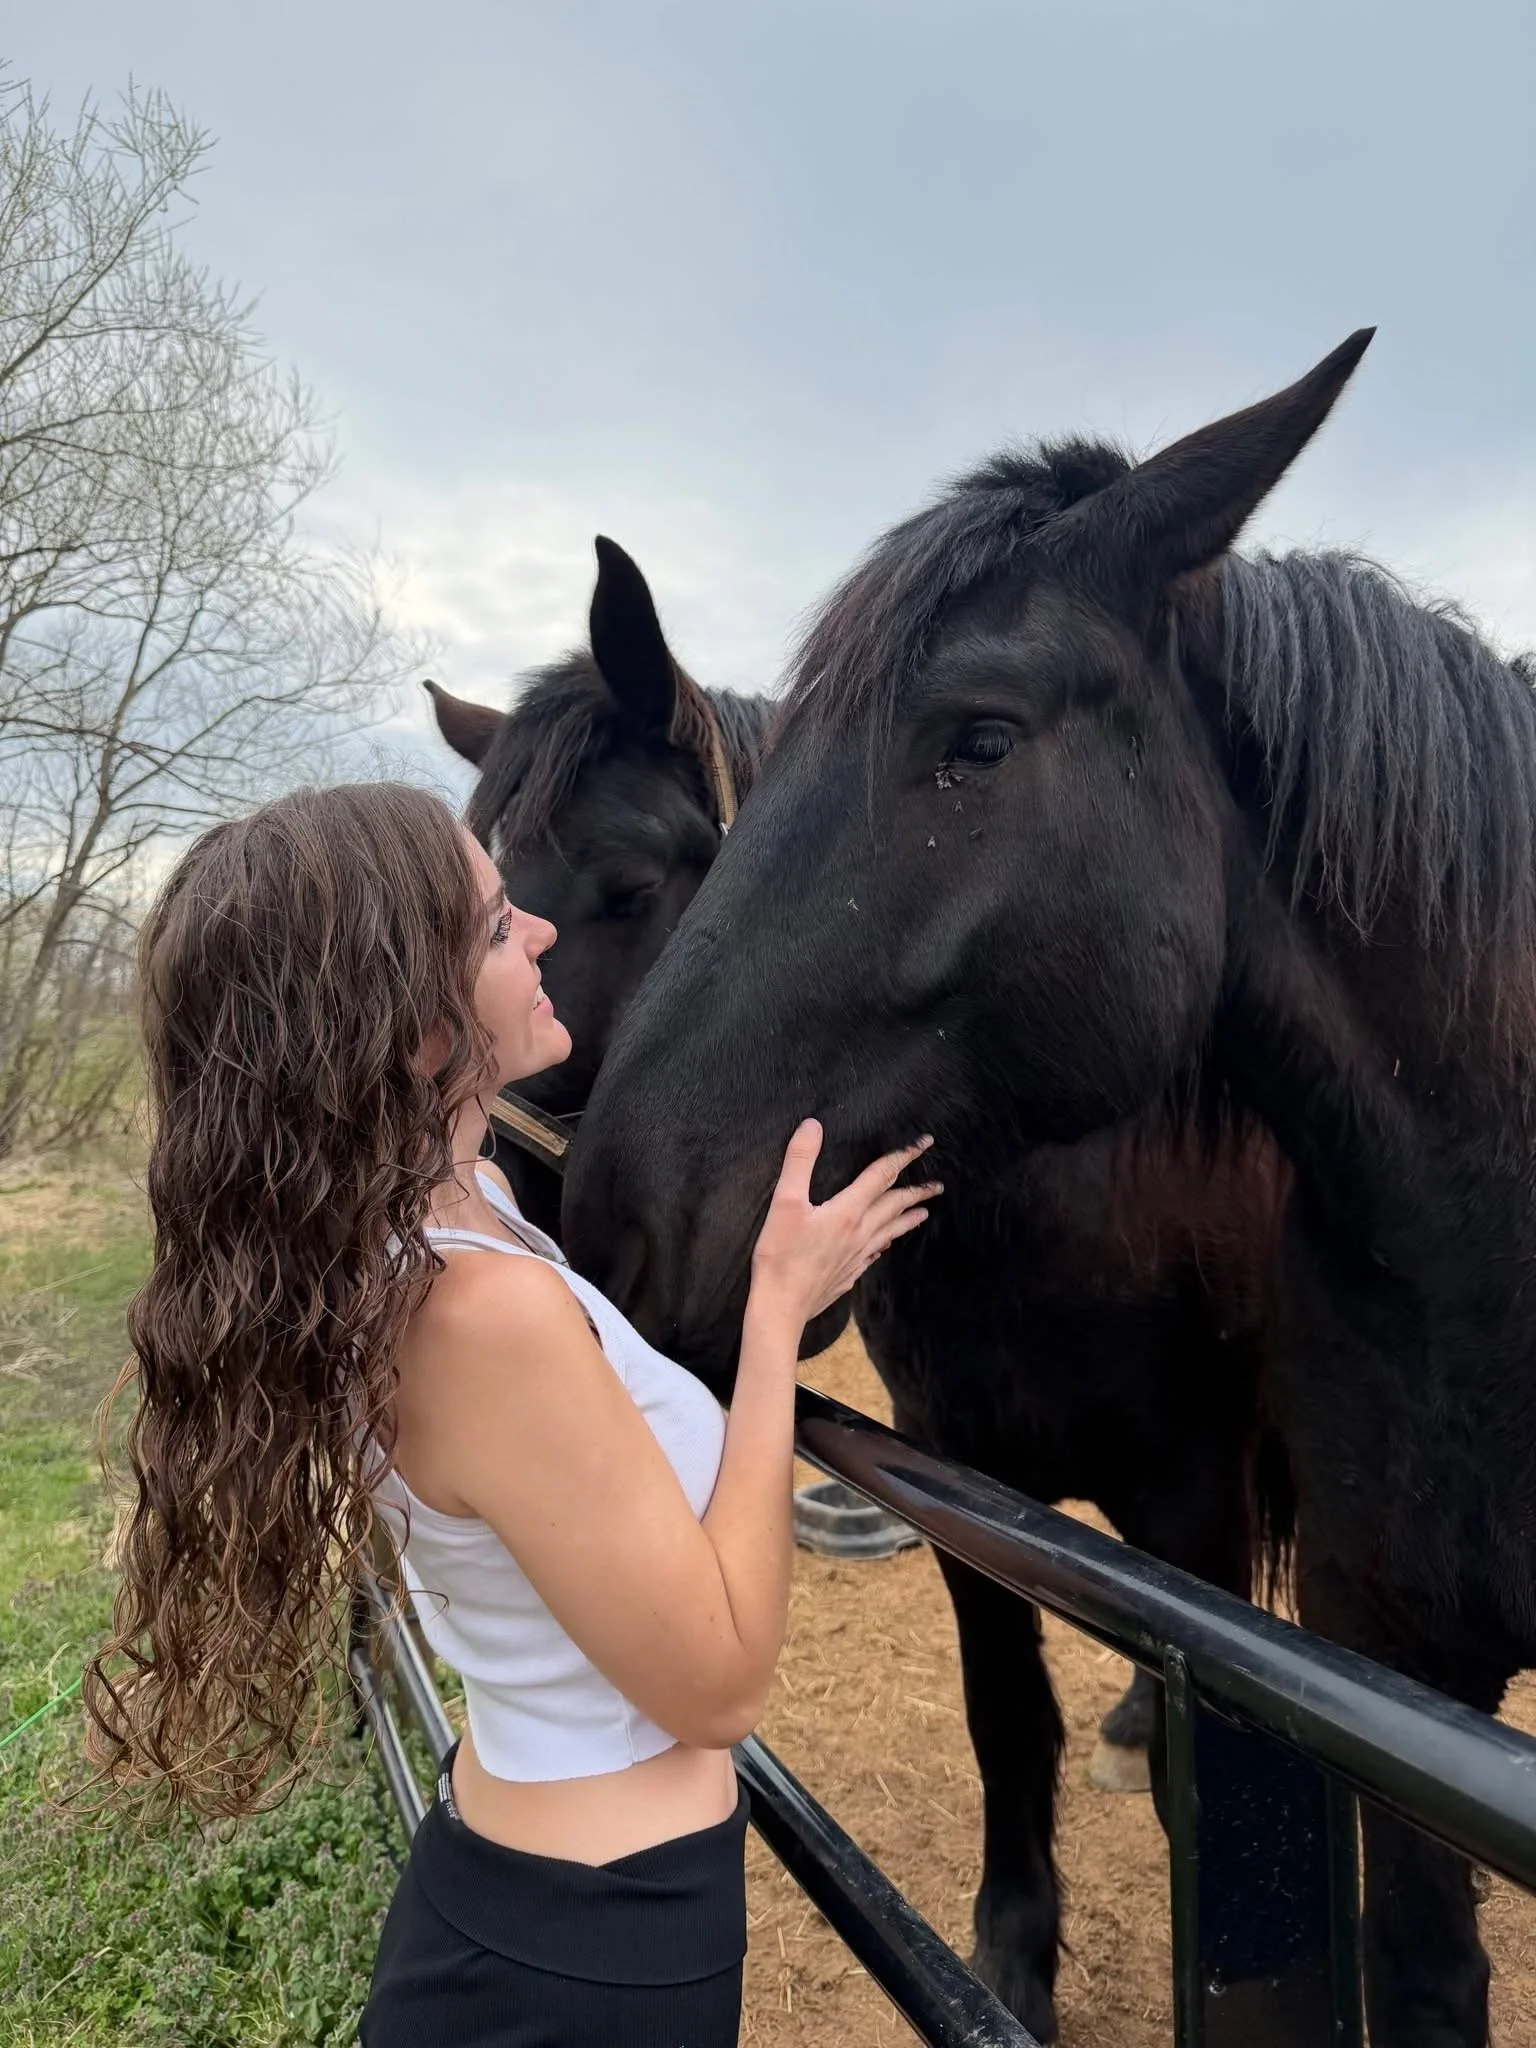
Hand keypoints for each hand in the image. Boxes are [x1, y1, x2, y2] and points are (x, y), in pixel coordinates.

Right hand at [748, 1120, 940, 1329]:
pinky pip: (875, 1254)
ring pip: (891, 1231)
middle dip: (916, 1191)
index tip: (925, 1144)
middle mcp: (860, 1233)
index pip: (882, 1175)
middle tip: (937, 1185)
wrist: (781, 1307)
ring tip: (924, 1212)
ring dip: (909, 1219)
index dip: (903, 1156)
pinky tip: (884, 1246)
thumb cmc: (780, 1255)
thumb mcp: (784, 1202)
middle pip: (894, 1205)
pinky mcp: (849, 1274)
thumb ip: (799, 1161)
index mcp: (848, 1211)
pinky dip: (885, 1243)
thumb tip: (812, 1126)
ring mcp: (857, 1256)